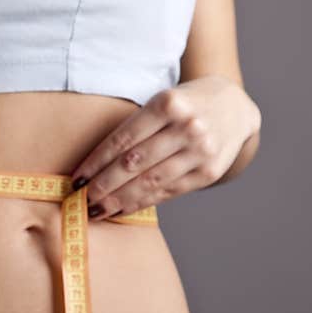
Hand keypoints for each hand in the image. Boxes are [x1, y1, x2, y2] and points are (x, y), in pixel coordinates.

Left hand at [69, 76, 260, 219]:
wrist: (234, 106)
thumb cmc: (184, 105)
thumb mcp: (161, 103)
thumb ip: (135, 129)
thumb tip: (94, 167)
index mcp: (168, 103)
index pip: (123, 139)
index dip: (96, 162)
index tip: (77, 179)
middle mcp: (187, 126)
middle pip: (134, 162)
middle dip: (103, 185)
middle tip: (81, 200)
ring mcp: (200, 151)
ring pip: (150, 181)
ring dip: (119, 199)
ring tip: (97, 209)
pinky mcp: (209, 171)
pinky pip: (168, 192)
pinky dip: (142, 202)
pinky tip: (123, 209)